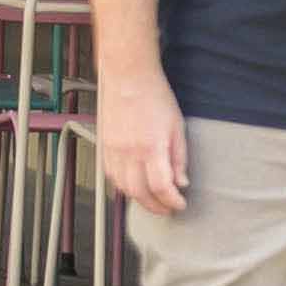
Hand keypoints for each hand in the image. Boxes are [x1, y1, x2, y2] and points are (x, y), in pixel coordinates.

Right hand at [100, 69, 189, 216]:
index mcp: (151, 147)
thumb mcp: (177, 126)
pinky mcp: (104, 146)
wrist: (127, 76)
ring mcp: (113, 150)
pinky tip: (133, 185)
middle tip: (167, 209)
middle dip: (155, 207)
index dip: (172, 201)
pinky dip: (123, 186)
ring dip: (138, 199)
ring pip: (123, 187)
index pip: (161, 187)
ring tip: (152, 200)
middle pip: (140, 193)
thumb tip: (181, 182)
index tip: (180, 203)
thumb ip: (179, 157)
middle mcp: (129, 152)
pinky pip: (111, 175)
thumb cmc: (155, 97)